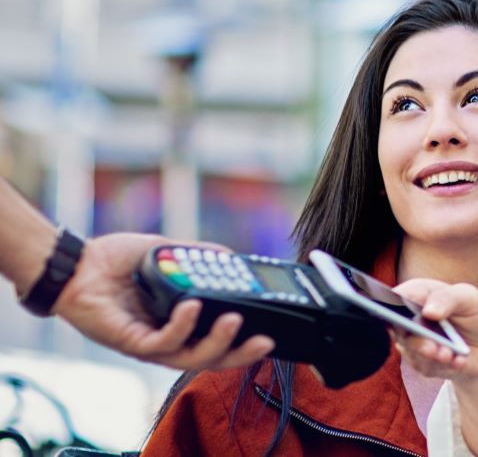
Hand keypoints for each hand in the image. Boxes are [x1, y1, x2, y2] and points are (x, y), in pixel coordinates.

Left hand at [52, 233, 273, 369]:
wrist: (74, 264)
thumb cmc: (112, 261)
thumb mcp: (164, 253)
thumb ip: (196, 255)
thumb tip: (229, 256)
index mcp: (177, 323)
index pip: (216, 341)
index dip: (242, 342)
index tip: (268, 331)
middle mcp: (166, 339)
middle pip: (211, 359)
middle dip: (241, 354)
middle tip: (265, 342)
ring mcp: (148, 344)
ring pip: (190, 358)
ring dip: (216, 343)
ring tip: (235, 322)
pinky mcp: (130, 342)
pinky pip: (163, 342)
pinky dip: (182, 326)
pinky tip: (192, 305)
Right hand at [390, 279, 477, 383]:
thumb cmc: (475, 313)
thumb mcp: (470, 298)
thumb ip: (449, 298)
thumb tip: (428, 311)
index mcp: (417, 295)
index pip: (395, 297)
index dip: (392, 305)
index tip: (399, 313)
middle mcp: (410, 320)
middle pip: (400, 329)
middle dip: (415, 338)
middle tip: (429, 345)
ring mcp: (415, 344)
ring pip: (413, 352)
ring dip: (432, 355)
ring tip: (447, 354)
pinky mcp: (424, 364)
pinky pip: (427, 368)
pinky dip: (445, 365)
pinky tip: (459, 361)